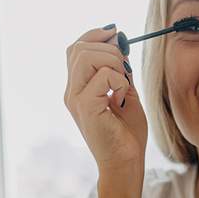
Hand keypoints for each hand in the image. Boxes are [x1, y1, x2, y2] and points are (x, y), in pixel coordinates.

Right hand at [65, 25, 147, 166]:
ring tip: (123, 85)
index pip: (76, 48)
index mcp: (78, 87)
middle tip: (126, 68)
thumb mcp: (126, 93)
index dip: (95, 35)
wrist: (126, 163)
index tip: (116, 34)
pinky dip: (120, 81)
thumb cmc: (126, 134)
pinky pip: (104, 76)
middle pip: (79, 48)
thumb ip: (120, 71)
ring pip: (87, 56)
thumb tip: (119, 42)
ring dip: (114, 63)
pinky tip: (121, 99)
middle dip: (109, 49)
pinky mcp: (86, 106)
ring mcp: (76, 99)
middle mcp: (72, 91)